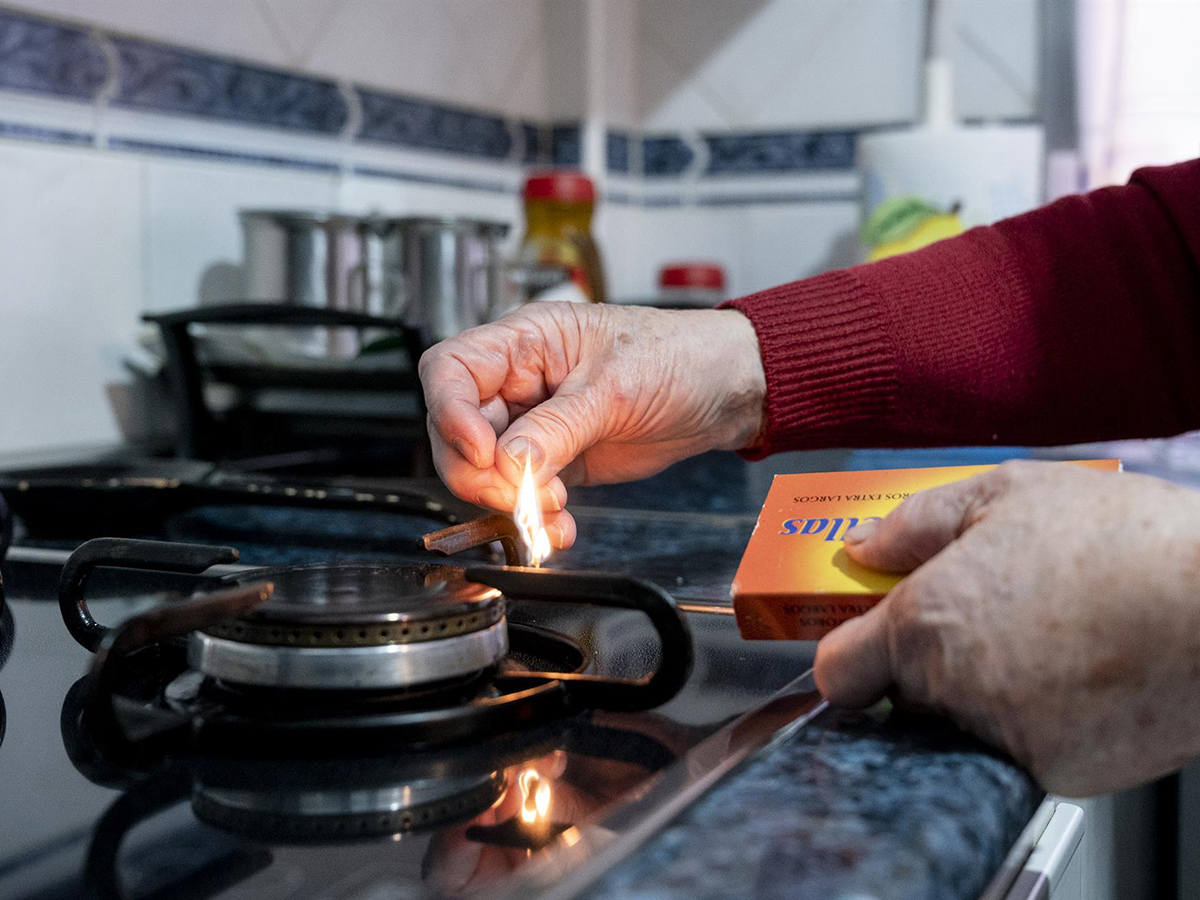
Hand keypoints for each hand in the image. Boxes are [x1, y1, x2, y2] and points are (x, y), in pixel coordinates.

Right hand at [418, 302, 765, 547]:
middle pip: (458, 430)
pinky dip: (535, 515)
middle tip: (518, 495)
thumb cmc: (678, 356)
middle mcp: (520, 381)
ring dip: (511, 500)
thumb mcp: (615, 387)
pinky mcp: (557, 459)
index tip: (482, 451)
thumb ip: (557, 428)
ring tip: (552, 508)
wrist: (725, 391)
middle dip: (480, 472)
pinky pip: (523, 492)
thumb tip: (508, 463)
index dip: (449, 412)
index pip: (450, 370)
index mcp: (525, 341)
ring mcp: (536, 423)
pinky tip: (561, 522)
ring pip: (486, 470)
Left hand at [814, 460, 1199, 795]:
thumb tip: (865, 546)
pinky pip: (1021, 750)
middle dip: (926, 667)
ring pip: (962, 726)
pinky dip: (1039, 723)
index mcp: (923, 624)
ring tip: (1045, 641)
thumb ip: (918, 522)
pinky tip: (1078, 675)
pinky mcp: (1057, 776)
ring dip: (983, 695)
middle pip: (904, 699)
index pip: (838, 674)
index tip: (867, 644)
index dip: (850, 656)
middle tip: (984, 621)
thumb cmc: (1123, 542)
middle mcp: (953, 692)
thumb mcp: (1006, 493)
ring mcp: (1004, 740)